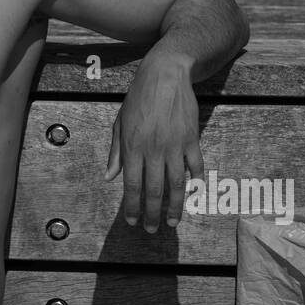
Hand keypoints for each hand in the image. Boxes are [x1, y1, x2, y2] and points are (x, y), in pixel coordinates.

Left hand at [104, 56, 201, 231]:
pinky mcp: (191, 139)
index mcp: (133, 146)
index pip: (131, 184)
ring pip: (176, 184)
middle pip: (153, 190)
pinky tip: (193, 195)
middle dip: (153, 213)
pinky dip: (195, 182)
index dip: (132, 206)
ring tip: (173, 222)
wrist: (165, 75)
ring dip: (175, 207)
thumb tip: (109, 177)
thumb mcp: (120, 122)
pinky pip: (195, 166)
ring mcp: (174, 145)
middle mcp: (153, 149)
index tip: (132, 220)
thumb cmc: (138, 98)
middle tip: (153, 229)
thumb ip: (115, 152)